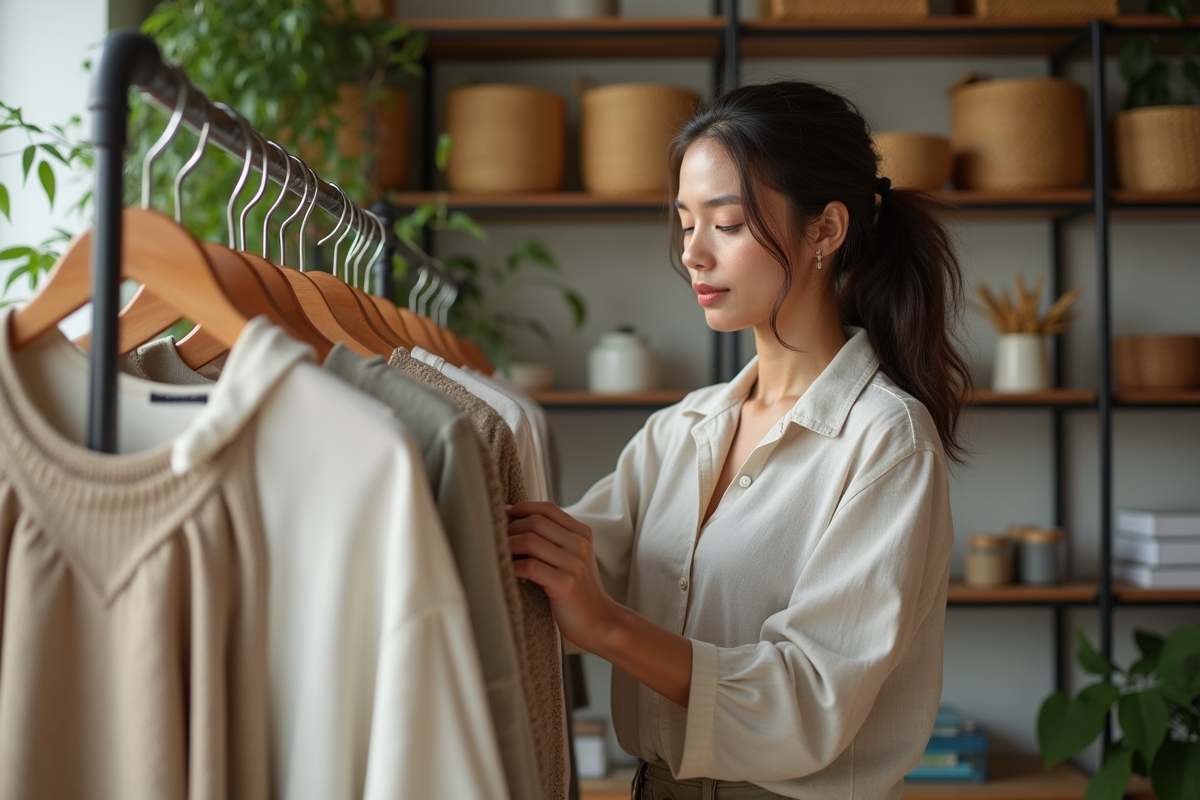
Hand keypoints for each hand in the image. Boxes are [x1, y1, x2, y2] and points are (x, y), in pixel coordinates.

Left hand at [506, 501, 617, 651]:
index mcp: (582, 533)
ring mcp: (574, 564)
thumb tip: (517, 521)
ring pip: (530, 541)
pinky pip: (530, 566)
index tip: (504, 514)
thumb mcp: (573, 558)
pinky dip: (512, 567)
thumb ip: (555, 539)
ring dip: (507, 545)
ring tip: (497, 552)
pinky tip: (505, 571)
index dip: (522, 508)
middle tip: (495, 537)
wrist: (600, 622)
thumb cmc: (578, 591)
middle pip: (536, 522)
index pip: (548, 509)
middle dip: (510, 527)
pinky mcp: (565, 584)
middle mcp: (580, 545)